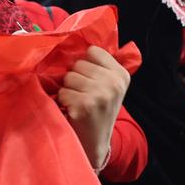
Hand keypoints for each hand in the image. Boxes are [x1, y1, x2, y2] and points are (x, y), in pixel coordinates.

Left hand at [56, 46, 129, 169]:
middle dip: (75, 78)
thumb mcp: (109, 87)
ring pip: (68, 77)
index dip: (85, 64)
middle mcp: (114, 83)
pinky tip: (73, 111)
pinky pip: (63, 92)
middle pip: (78, 64)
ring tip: (77, 102)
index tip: (89, 79)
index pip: (92, 51)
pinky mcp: (85, 105)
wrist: (96, 143)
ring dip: (68, 90)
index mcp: (121, 74)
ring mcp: (101, 94)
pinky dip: (63, 102)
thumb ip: (101, 66)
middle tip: (82, 95)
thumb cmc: (98, 110)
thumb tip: (80, 41)